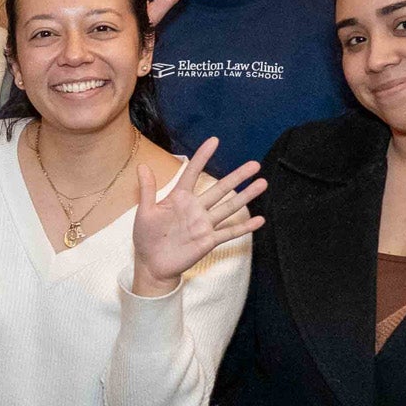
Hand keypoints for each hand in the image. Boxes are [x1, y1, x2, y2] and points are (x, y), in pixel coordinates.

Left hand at [129, 139, 265, 295]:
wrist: (152, 264)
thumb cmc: (146, 237)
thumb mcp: (145, 212)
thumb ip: (147, 189)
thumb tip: (142, 165)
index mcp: (179, 198)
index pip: (193, 173)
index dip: (203, 157)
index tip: (214, 141)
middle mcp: (195, 208)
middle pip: (220, 188)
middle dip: (238, 176)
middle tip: (255, 164)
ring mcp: (204, 224)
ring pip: (229, 207)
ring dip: (246, 196)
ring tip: (263, 183)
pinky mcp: (208, 240)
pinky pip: (229, 232)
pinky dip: (244, 227)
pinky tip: (260, 220)